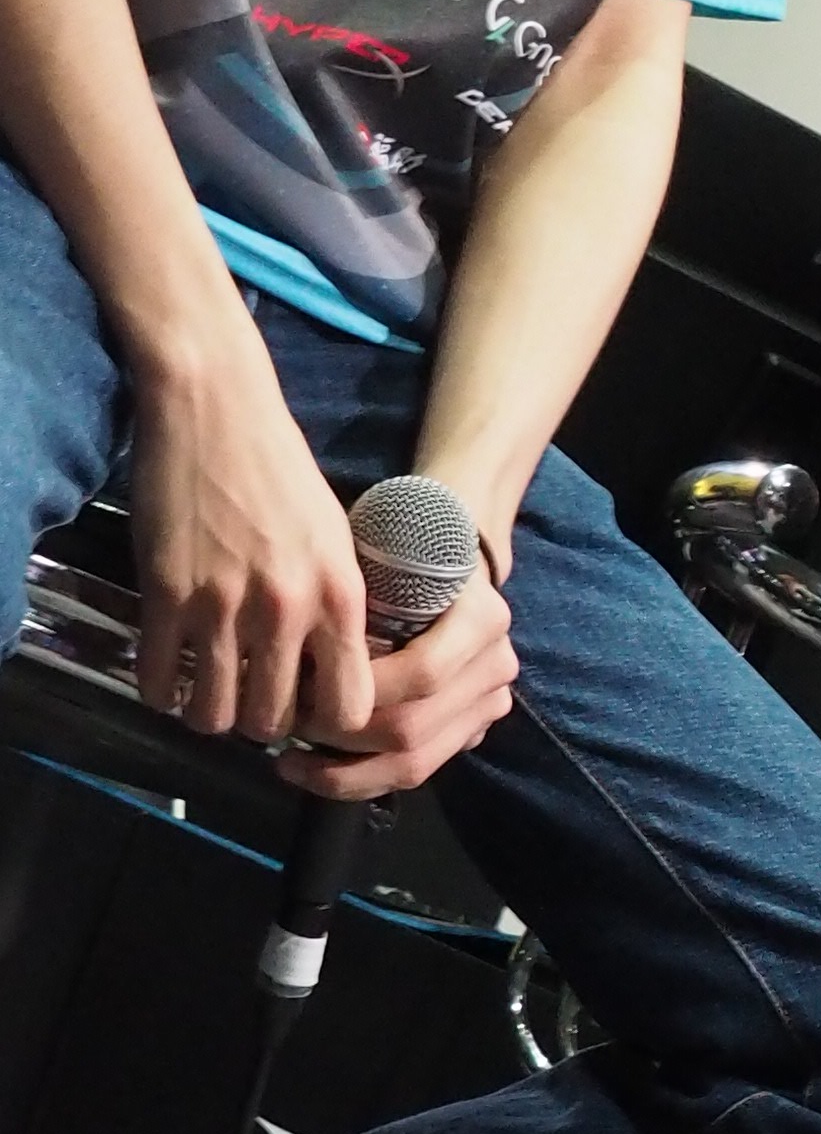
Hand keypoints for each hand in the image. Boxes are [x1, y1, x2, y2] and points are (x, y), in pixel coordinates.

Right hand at [125, 347, 374, 748]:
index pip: (349, 709)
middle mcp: (286, 611)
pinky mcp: (166, 595)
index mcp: (340, 597)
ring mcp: (222, 606)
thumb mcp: (337, 538)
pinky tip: (169, 675)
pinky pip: (159, 681)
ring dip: (210, 713)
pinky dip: (162, 691)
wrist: (216, 409)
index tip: (312, 711)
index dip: (329, 724)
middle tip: (253, 700)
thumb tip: (337, 666)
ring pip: (215, 715)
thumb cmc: (282, 468)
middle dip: (263, 723)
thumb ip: (339, 604)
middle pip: (274, 722)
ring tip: (209, 693)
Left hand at [277, 568, 518, 798]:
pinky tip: (318, 773)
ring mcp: (489, 706)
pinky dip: (362, 780)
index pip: (420, 674)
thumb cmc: (402, 556)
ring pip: (416, 764)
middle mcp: (496, 667)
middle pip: (412, 728)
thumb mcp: (382, 558)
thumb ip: (354, 596)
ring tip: (289, 764)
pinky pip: (417, 772)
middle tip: (287, 723)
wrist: (446, 570)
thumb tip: (292, 649)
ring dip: (345, 773)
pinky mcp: (471, 733)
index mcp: (483, 620)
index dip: (355, 690)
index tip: (299, 683)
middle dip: (340, 735)